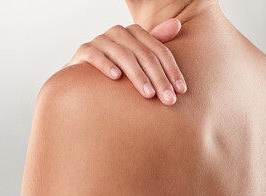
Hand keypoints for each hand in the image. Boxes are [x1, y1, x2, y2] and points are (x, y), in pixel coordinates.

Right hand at [63, 18, 186, 104]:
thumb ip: (155, 44)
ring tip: (148, 94)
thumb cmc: (116, 67)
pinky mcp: (84, 50)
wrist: (85, 74)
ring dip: (138, 75)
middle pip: (145, 55)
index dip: (172, 70)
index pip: (160, 51)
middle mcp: (119, 32)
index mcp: (135, 32)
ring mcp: (101, 40)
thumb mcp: (138, 57)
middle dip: (159, 79)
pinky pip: (96, 56)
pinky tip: (116, 77)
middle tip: (168, 100)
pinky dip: (106, 65)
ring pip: (124, 55)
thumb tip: (177, 24)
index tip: (181, 91)